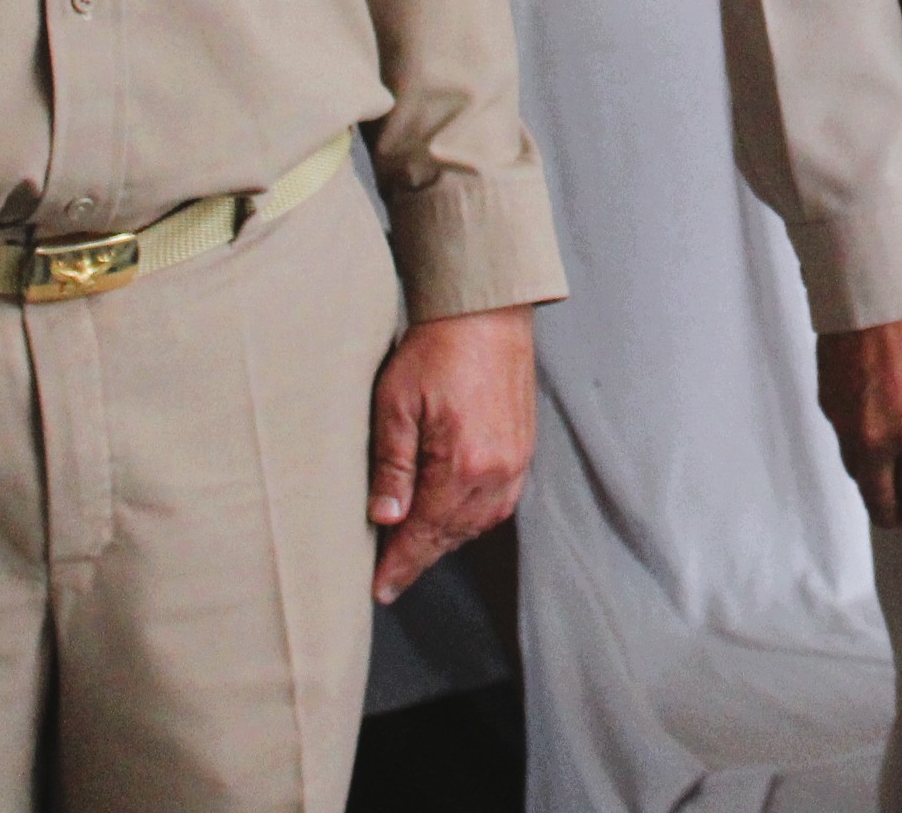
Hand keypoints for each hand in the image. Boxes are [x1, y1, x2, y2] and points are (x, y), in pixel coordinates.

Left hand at [369, 305, 537, 596]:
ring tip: (415, 549)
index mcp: (464, 464)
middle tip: (388, 576)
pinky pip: (498, 502)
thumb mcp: (396, 404)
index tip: (379, 591)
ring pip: (479, 523)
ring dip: (447, 540)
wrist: (485, 311)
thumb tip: (385, 519)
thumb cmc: (435, 349)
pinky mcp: (523, 448)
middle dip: (420, 558)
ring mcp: (516, 461)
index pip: (426, 534)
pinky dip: (472, 518)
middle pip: (454, 535)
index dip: (400, 565)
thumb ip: (392, 466)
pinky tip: (452, 516)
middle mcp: (497, 471)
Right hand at [816, 306, 901, 530]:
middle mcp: (880, 443)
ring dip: (876, 486)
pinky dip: (860, 452)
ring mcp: (849, 428)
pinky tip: (875, 436)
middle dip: (896, 515)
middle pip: (881, 506)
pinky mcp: (829, 408)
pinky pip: (845, 446)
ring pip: (860, 480)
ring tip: (892, 476)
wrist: (878, 288)